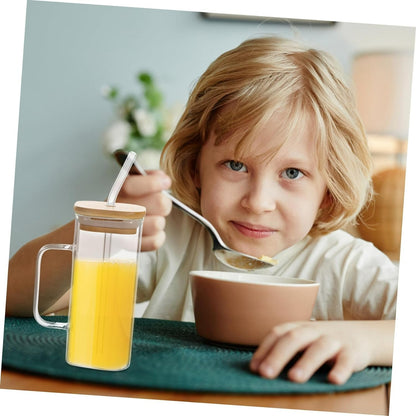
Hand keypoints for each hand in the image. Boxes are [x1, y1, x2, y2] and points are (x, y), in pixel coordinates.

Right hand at [117, 170, 171, 250]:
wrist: (103, 231)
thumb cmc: (122, 206)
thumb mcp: (130, 185)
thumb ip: (147, 178)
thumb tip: (162, 178)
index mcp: (115, 194)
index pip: (130, 186)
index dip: (152, 183)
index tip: (166, 182)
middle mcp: (116, 212)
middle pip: (157, 203)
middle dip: (164, 203)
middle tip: (160, 204)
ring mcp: (123, 232)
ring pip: (158, 223)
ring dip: (160, 221)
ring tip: (153, 219)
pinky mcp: (131, 247)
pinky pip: (156, 241)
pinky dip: (158, 236)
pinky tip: (152, 232)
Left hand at [250, 320, 393, 383]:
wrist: (360, 336)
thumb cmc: (321, 342)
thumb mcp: (302, 340)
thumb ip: (283, 350)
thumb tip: (258, 369)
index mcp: (298, 327)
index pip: (278, 334)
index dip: (264, 349)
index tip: (254, 368)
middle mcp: (314, 331)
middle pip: (294, 339)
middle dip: (278, 356)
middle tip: (266, 373)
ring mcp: (333, 340)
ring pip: (319, 349)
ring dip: (306, 363)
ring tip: (294, 378)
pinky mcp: (352, 352)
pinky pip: (347, 360)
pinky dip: (341, 369)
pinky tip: (334, 380)